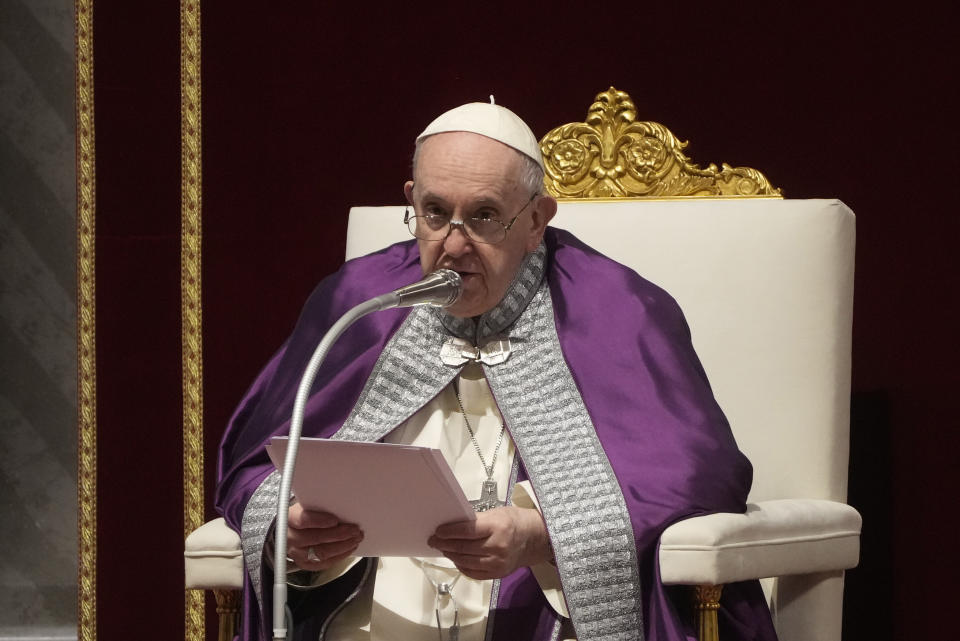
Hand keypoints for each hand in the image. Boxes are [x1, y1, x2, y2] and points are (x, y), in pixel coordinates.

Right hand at [286, 502, 362, 570]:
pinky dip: (340, 556)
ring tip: (356, 538)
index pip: (302, 520)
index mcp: (289, 518)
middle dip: (338, 535)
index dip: (319, 521)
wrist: (292, 529)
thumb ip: (321, 506)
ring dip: (343, 546)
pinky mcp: (304, 563)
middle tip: (354, 529)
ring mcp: (296, 553)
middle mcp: (290, 537)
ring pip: (321, 553)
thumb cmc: (305, 514)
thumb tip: (342, 507)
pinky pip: (323, 563)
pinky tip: (350, 547)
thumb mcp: (309, 504)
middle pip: (314, 538)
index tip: (335, 520)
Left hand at [428, 506, 551, 579]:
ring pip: (466, 561)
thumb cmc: (514, 521)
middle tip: (433, 540)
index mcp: (497, 527)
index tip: (437, 531)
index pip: (467, 531)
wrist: (535, 539)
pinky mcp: (497, 574)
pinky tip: (455, 558)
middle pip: (464, 548)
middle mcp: (498, 547)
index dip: (449, 532)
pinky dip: (461, 565)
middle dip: (445, 544)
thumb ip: (476, 521)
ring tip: (442, 548)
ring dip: (451, 555)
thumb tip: (452, 526)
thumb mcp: (496, 513)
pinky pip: (473, 572)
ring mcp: (498, 563)